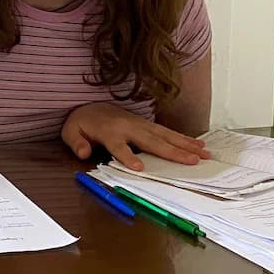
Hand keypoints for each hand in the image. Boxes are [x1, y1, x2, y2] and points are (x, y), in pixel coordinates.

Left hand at [61, 102, 207, 170]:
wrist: (89, 105)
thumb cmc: (82, 122)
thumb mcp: (70, 132)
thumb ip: (76, 143)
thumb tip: (83, 153)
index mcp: (109, 131)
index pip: (119, 146)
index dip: (127, 157)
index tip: (139, 168)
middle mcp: (129, 126)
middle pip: (151, 141)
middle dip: (172, 152)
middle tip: (192, 161)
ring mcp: (140, 124)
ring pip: (165, 135)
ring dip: (185, 145)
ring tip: (203, 153)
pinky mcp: (147, 124)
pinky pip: (167, 132)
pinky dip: (183, 138)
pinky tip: (198, 144)